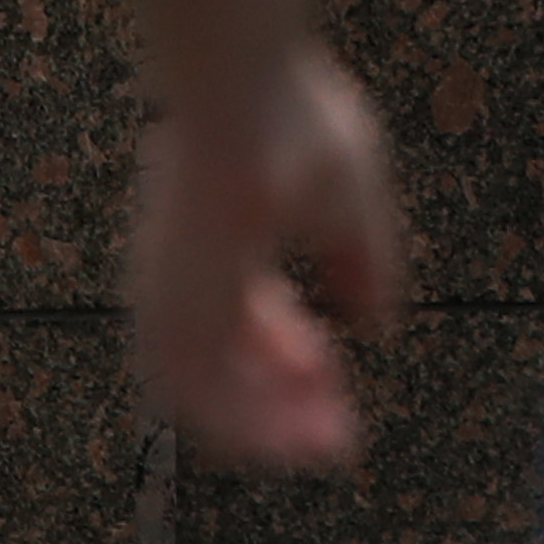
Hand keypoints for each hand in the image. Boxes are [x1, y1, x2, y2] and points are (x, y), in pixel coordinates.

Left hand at [127, 47, 406, 471]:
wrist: (243, 98)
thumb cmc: (296, 125)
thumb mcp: (351, 203)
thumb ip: (365, 264)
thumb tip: (378, 323)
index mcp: (219, 238)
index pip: (247, 317)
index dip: (292, 355)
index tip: (338, 381)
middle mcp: (184, 276)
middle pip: (227, 362)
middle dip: (283, 402)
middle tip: (337, 432)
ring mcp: (170, 296)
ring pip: (206, 393)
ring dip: (265, 427)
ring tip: (324, 445)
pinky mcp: (165, 314)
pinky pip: (198, 400)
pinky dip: (245, 425)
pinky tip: (294, 437)